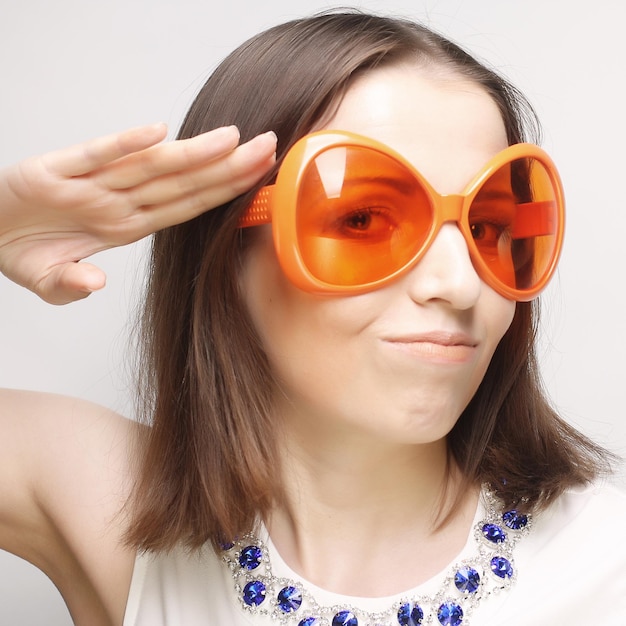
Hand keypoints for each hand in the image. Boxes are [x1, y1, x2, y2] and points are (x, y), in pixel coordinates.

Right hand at [0, 123, 275, 303]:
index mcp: (124, 225)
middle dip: (227, 168)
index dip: (224, 192)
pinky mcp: (53, 170)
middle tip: (270, 148)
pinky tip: (158, 133)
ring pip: (149, 167)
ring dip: (193, 154)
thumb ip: (71, 285)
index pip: (186, 206)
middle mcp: (114, 202)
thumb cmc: (21, 247)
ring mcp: (88, 185)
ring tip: (235, 139)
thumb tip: (94, 284)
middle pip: (181, 183)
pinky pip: (94, 156)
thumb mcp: (47, 280)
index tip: (259, 179)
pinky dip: (123, 145)